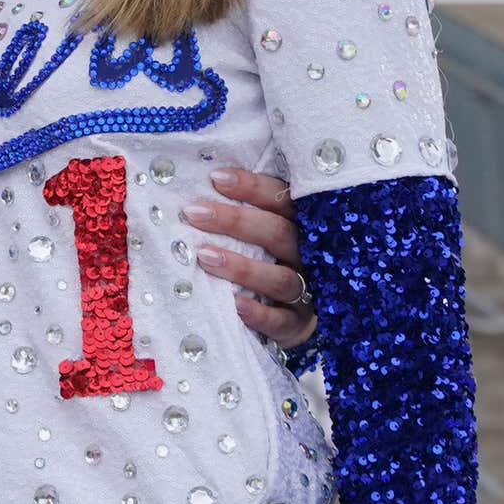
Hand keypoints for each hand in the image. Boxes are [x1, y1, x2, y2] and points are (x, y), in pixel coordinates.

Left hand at [188, 167, 314, 350]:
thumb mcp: (269, 232)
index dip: (252, 187)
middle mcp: (310, 256)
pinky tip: (233, 304)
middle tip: (193, 213)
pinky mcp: (299, 325)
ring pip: (279, 278)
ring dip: (241, 267)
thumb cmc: (273, 260)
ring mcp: (308, 292)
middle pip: (279, 233)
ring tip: (204, 256)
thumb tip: (207, 182)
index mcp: (303, 227)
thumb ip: (250, 211)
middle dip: (236, 221)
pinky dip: (258, 313)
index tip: (215, 178)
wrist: (299, 314)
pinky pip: (281, 320)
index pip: (283, 200)